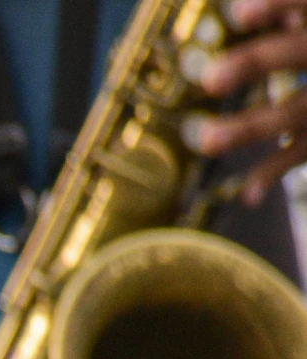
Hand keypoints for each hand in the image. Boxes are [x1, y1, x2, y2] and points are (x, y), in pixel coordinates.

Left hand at [191, 0, 306, 202]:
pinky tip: (247, 193)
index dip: (278, 5)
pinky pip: (302, 151)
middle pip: (299, 53)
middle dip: (255, 63)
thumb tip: (240, 11)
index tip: (236, 15)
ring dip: (251, 127)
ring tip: (208, 140)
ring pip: (297, 110)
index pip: (305, 3)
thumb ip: (290, 12)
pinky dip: (274, 170)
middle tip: (210, 79)